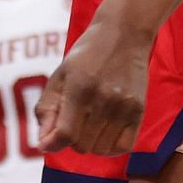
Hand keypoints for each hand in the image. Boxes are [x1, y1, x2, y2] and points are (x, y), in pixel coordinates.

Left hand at [36, 15, 151, 155]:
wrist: (124, 33)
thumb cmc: (86, 54)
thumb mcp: (60, 75)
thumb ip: (48, 108)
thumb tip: (43, 143)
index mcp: (79, 87)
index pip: (66, 134)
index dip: (52, 143)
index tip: (46, 142)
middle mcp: (103, 98)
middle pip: (82, 145)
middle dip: (70, 140)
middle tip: (72, 121)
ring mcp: (124, 106)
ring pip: (101, 149)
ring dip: (90, 144)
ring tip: (88, 125)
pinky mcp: (139, 110)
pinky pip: (124, 146)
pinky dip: (111, 146)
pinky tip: (104, 132)